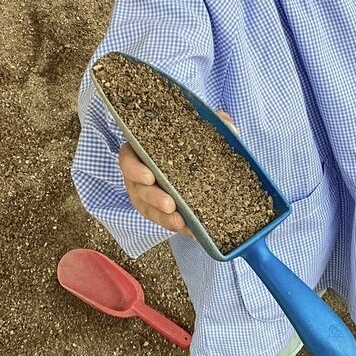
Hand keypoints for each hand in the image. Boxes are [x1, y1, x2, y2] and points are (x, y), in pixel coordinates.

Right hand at [117, 110, 234, 235]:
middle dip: (153, 198)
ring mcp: (147, 194)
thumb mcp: (201, 128)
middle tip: (170, 205)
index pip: (127, 158)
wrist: (199, 157)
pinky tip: (191, 231)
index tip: (149, 177)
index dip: (134, 169)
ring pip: (148, 208)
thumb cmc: (191, 139)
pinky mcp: (159, 210)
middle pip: (137, 188)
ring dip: (162, 218)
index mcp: (142, 149)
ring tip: (180, 223)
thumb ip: (213, 123)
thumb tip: (227, 124)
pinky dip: (176, 227)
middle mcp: (139, 173)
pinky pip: (163, 221)